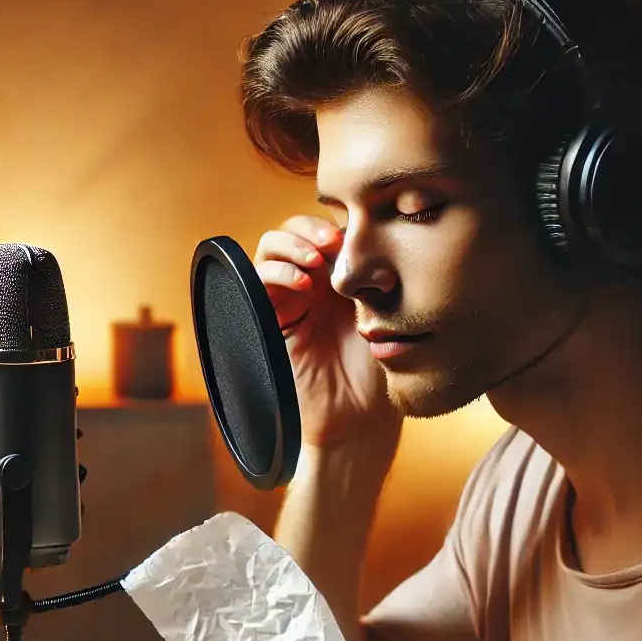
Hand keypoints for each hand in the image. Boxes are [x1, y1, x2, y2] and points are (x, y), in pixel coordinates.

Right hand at [253, 215, 399, 448]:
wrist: (358, 416)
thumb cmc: (379, 369)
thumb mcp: (383, 312)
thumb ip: (368, 275)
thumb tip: (359, 234)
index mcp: (341, 277)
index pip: (328, 230)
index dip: (337, 224)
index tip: (356, 235)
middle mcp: (313, 283)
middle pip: (296, 229)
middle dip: (311, 227)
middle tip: (334, 241)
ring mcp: (290, 298)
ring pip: (272, 245)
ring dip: (291, 242)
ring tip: (315, 259)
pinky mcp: (270, 316)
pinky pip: (259, 277)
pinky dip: (277, 270)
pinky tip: (302, 283)